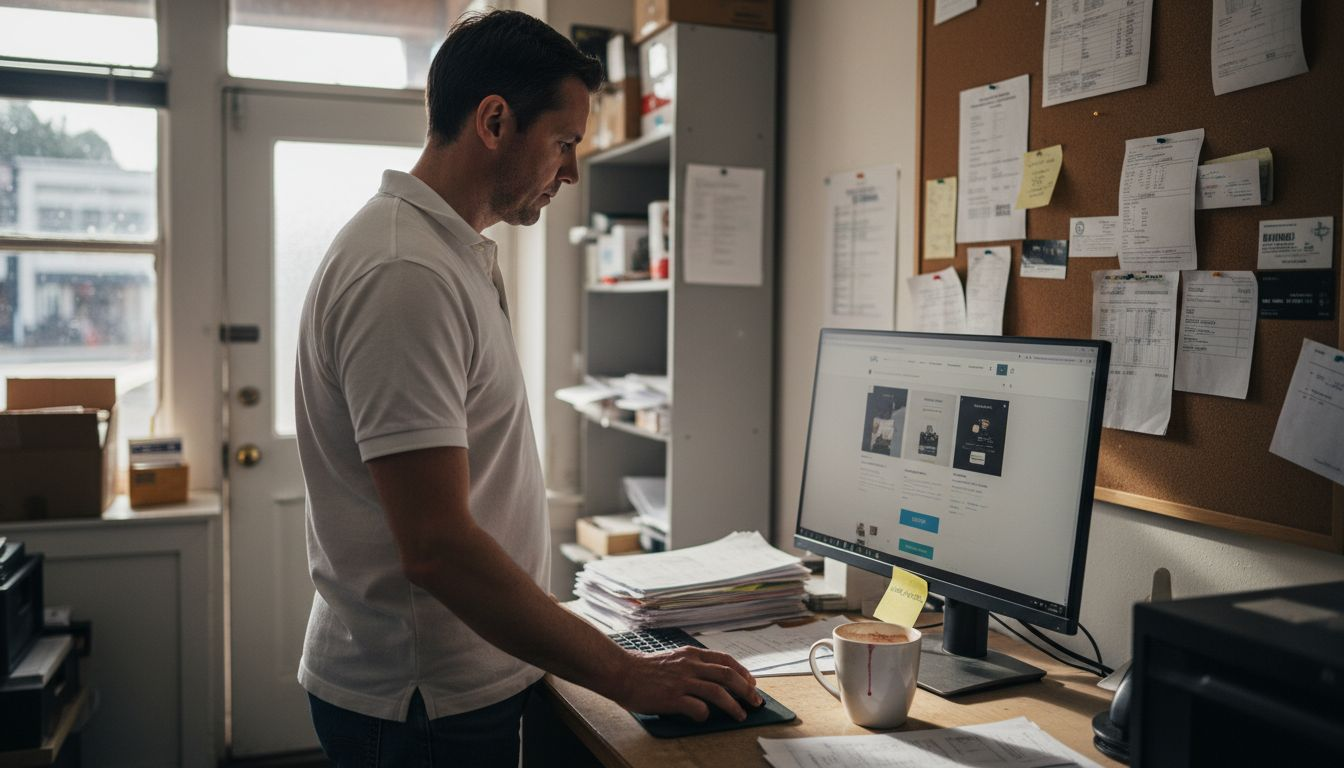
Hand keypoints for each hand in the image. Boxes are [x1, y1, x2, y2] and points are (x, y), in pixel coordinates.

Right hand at [611, 646, 761, 721]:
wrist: (620, 671)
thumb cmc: (644, 668)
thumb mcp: (673, 659)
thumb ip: (691, 665)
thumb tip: (711, 680)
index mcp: (691, 654)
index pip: (725, 660)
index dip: (742, 672)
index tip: (751, 683)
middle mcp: (690, 665)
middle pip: (728, 675)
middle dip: (746, 690)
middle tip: (755, 701)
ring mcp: (682, 681)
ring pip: (718, 692)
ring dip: (733, 705)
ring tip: (740, 715)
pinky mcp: (672, 698)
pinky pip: (698, 708)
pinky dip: (705, 715)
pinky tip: (703, 718)